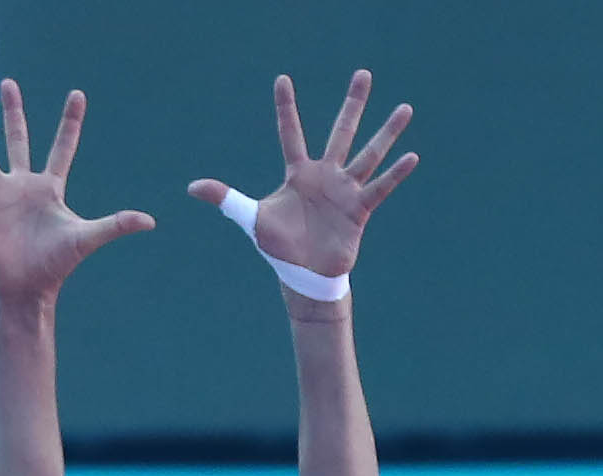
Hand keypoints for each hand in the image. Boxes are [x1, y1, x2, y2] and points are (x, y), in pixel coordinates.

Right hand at [0, 80, 154, 308]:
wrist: (26, 289)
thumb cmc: (57, 265)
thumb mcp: (86, 238)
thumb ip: (115, 225)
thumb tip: (150, 221)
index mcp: (50, 187)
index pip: (62, 147)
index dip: (70, 122)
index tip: (77, 94)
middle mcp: (23, 184)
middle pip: (17, 139)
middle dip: (14, 111)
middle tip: (9, 83)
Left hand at [188, 70, 416, 287]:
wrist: (304, 274)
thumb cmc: (278, 246)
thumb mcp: (250, 218)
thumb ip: (225, 198)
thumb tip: (191, 187)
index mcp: (298, 172)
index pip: (290, 132)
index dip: (286, 107)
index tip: (282, 79)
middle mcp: (325, 174)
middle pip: (342, 130)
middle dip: (353, 103)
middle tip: (364, 74)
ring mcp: (346, 190)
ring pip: (369, 153)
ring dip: (387, 131)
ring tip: (405, 108)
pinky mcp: (361, 209)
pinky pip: (380, 187)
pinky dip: (396, 173)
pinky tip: (411, 156)